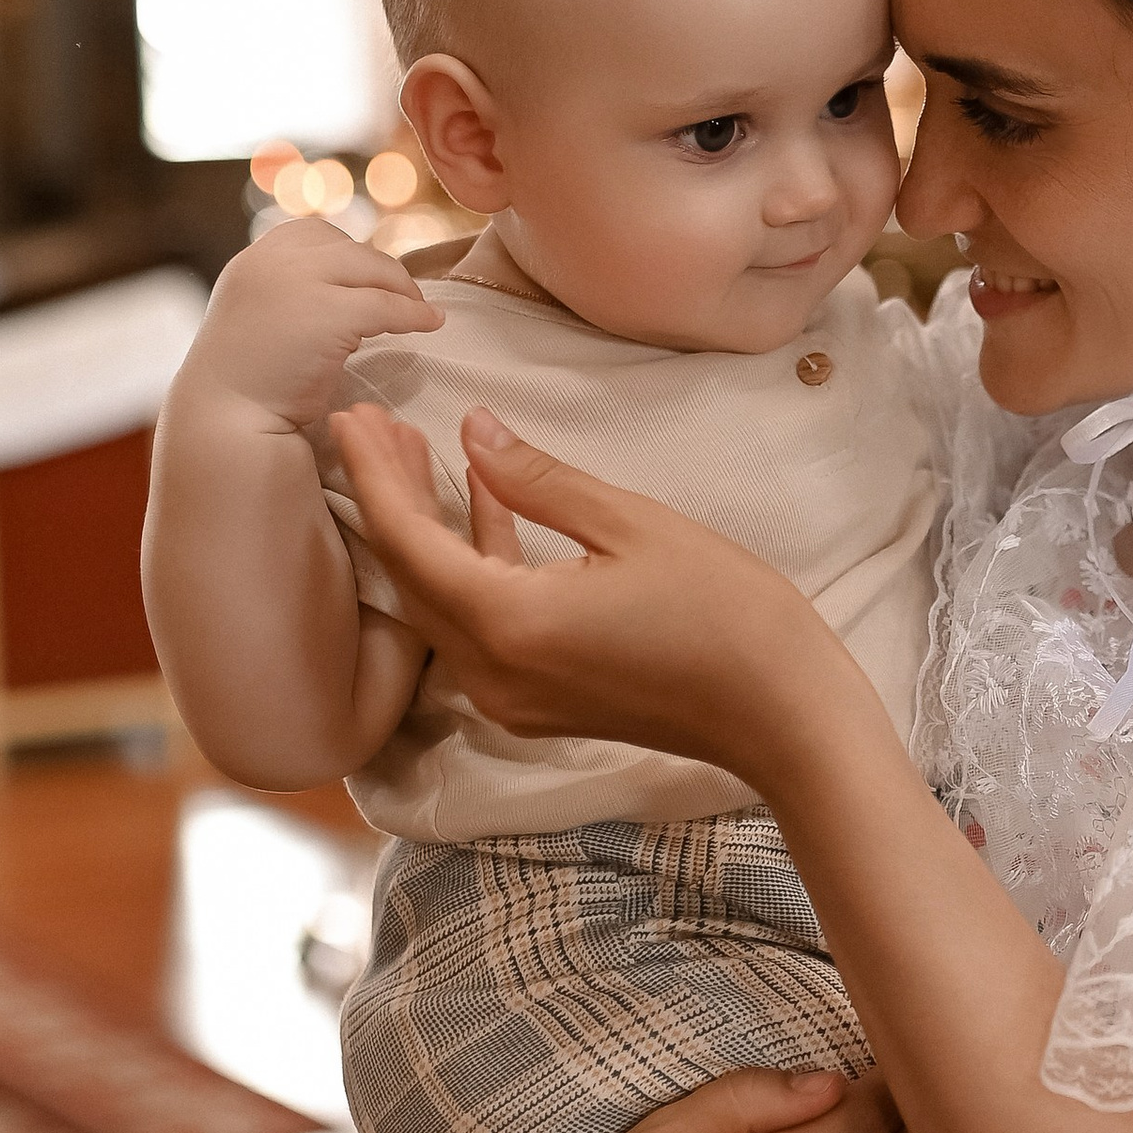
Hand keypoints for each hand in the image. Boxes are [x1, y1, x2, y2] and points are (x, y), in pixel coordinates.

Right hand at [184, 217, 444, 433]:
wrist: (226, 424)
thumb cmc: (248, 387)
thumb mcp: (260, 321)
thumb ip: (290, 297)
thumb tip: (350, 293)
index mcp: (251, 263)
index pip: (310, 235)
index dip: (346, 255)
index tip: (368, 279)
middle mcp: (270, 262)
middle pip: (346, 248)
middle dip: (381, 271)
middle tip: (406, 296)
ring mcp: (296, 283)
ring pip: (371, 268)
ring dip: (402, 288)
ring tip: (421, 310)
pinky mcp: (325, 314)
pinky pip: (385, 305)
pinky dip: (413, 313)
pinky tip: (430, 324)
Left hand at [329, 400, 873, 790]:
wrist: (782, 714)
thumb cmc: (726, 615)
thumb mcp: (633, 525)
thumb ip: (541, 480)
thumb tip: (473, 431)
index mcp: (509, 624)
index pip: (408, 542)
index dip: (374, 474)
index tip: (351, 418)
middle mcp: (493, 672)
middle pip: (409, 578)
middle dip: (386, 499)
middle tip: (371, 426)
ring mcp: (513, 697)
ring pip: (439, 605)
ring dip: (424, 534)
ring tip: (416, 456)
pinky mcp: (538, 703)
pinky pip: (476, 629)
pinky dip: (469, 569)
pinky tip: (482, 507)